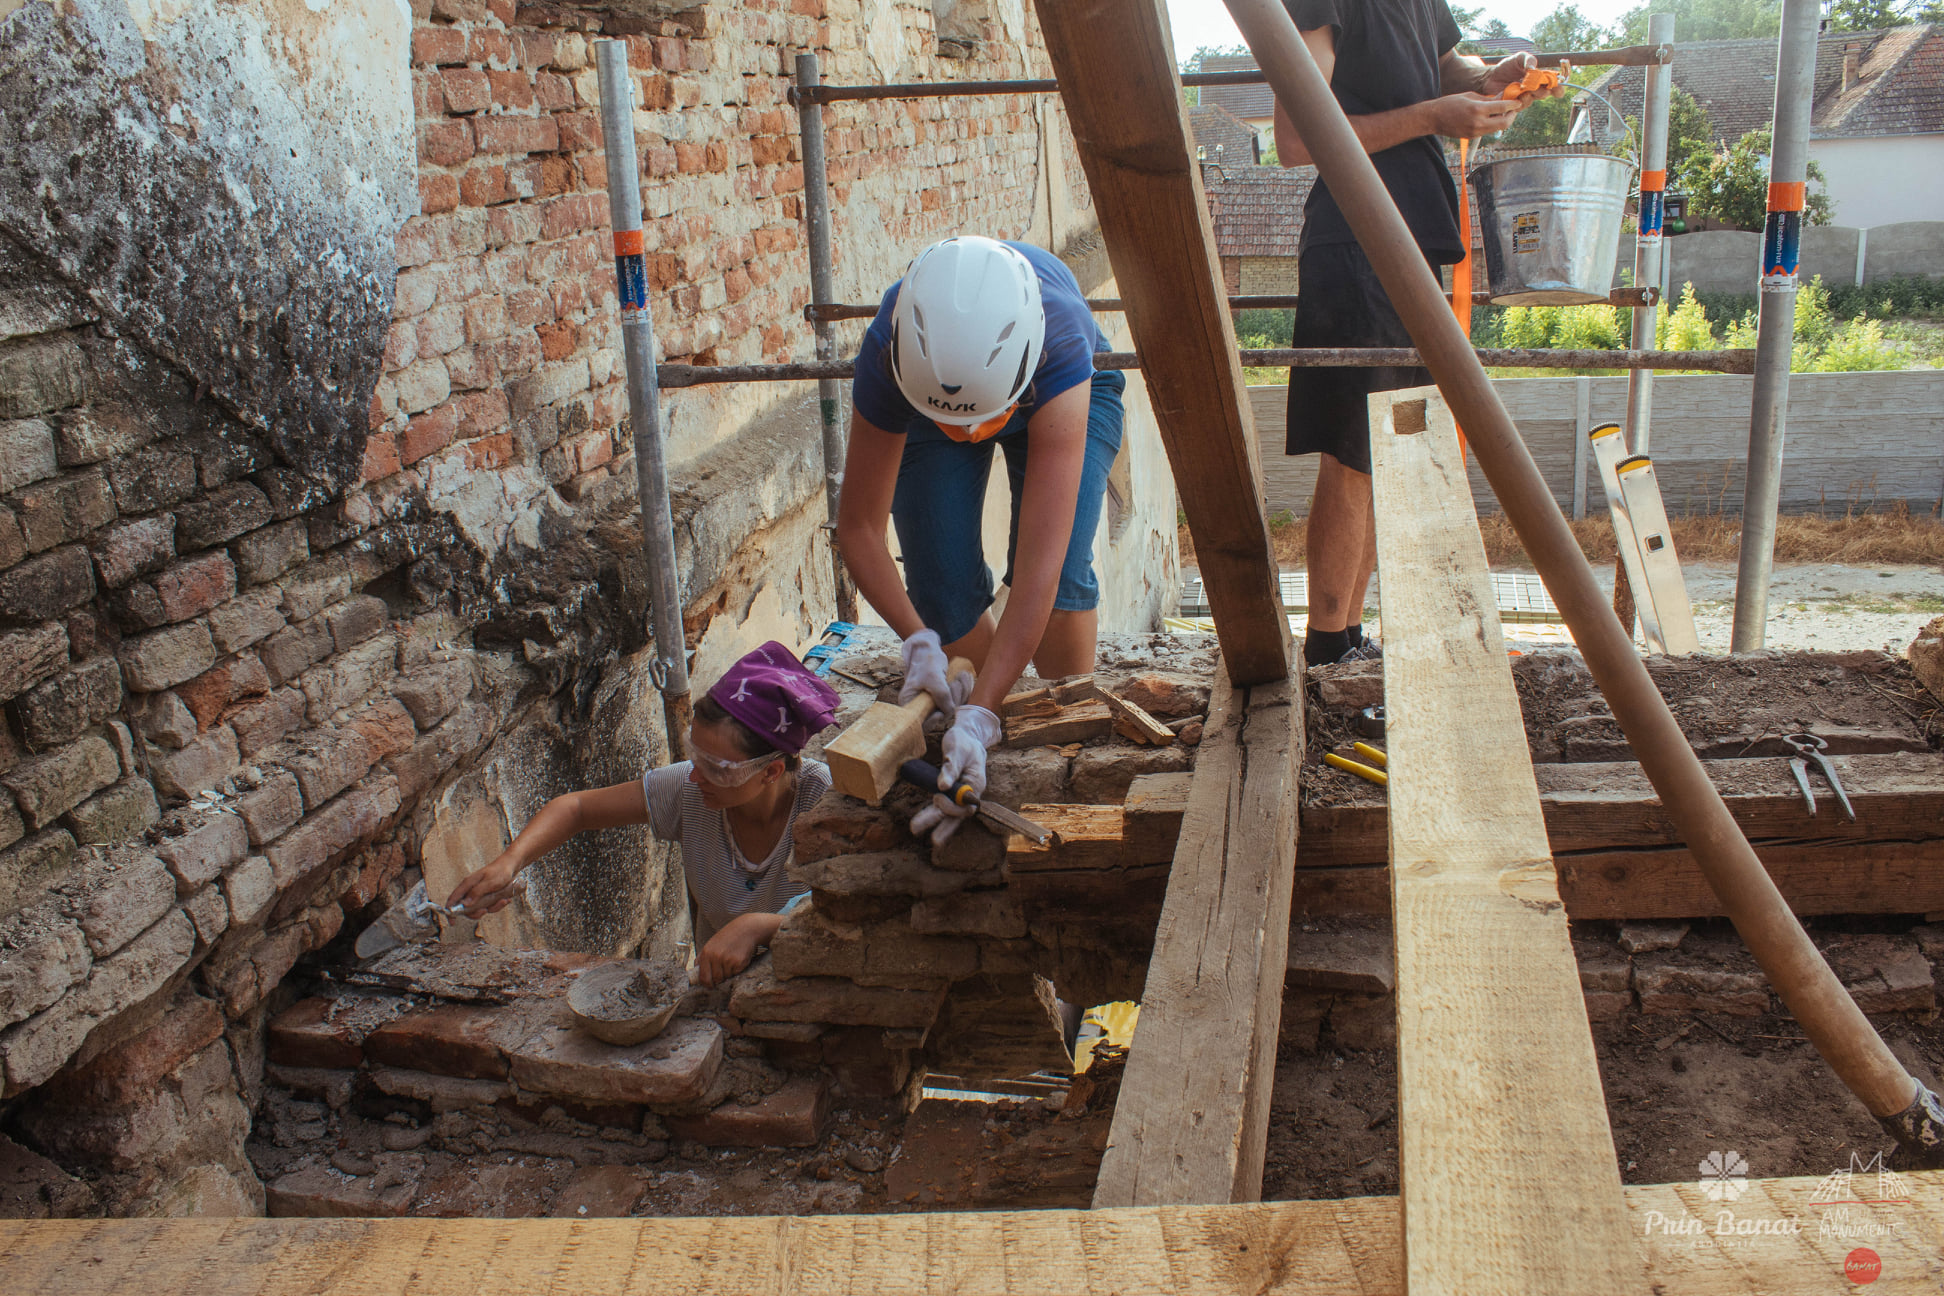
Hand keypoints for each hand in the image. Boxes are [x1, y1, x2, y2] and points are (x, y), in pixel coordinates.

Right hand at [447, 853, 521, 915]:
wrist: (511, 865)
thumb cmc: (500, 872)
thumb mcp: (490, 882)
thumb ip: (477, 893)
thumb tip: (465, 905)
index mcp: (467, 884)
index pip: (453, 899)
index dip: (450, 911)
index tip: (452, 922)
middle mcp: (471, 889)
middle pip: (466, 908)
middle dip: (476, 913)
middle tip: (485, 910)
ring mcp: (478, 893)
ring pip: (479, 908)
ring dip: (491, 908)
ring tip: (503, 900)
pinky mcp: (486, 896)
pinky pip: (489, 906)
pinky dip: (497, 905)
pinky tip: (505, 899)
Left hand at [696, 912, 777, 986]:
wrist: (745, 929)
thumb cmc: (727, 937)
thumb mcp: (711, 944)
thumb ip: (702, 958)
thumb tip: (695, 971)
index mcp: (706, 953)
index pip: (703, 977)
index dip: (706, 984)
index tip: (710, 985)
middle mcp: (716, 957)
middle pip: (716, 979)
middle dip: (719, 978)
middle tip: (723, 970)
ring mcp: (727, 960)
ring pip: (726, 977)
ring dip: (729, 973)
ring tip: (731, 960)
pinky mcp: (738, 962)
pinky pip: (736, 973)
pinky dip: (737, 969)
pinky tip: (738, 959)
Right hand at [898, 628, 957, 718]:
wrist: (928, 650)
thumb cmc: (926, 661)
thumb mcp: (933, 677)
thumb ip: (941, 695)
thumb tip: (949, 712)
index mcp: (909, 703)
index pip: (919, 725)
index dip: (931, 723)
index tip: (940, 713)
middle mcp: (920, 706)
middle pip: (939, 716)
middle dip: (951, 701)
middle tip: (954, 683)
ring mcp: (933, 703)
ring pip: (951, 708)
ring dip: (960, 692)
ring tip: (961, 676)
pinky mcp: (943, 699)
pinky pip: (957, 701)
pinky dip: (963, 690)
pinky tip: (963, 677)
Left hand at [910, 704, 999, 845]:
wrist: (967, 738)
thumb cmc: (963, 742)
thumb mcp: (957, 749)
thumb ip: (951, 767)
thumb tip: (942, 786)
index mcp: (976, 783)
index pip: (965, 804)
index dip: (951, 805)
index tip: (937, 797)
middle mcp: (970, 793)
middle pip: (957, 814)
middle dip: (942, 825)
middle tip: (927, 836)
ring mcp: (961, 796)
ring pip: (949, 814)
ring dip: (934, 822)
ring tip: (916, 830)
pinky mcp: (951, 794)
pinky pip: (943, 808)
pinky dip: (934, 816)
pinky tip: (922, 822)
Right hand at [1429, 91, 1523, 139]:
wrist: (1434, 118)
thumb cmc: (1450, 103)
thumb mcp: (1470, 96)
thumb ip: (1487, 99)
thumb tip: (1502, 99)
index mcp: (1478, 109)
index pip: (1502, 107)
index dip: (1513, 104)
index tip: (1518, 102)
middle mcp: (1478, 122)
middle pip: (1504, 123)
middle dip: (1512, 116)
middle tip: (1514, 110)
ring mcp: (1475, 131)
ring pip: (1498, 129)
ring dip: (1504, 121)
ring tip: (1504, 113)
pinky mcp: (1472, 136)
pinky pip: (1488, 131)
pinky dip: (1493, 124)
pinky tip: (1492, 118)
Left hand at [1480, 52, 1571, 104]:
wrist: (1490, 76)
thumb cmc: (1508, 67)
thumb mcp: (1519, 58)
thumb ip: (1528, 59)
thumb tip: (1533, 68)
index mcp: (1539, 80)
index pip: (1554, 87)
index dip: (1558, 88)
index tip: (1556, 86)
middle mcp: (1534, 91)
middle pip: (1544, 94)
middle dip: (1542, 90)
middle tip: (1538, 86)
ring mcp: (1523, 99)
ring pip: (1530, 101)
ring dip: (1527, 94)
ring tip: (1521, 87)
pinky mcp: (1512, 105)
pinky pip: (1517, 106)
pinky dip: (1515, 99)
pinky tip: (1511, 93)